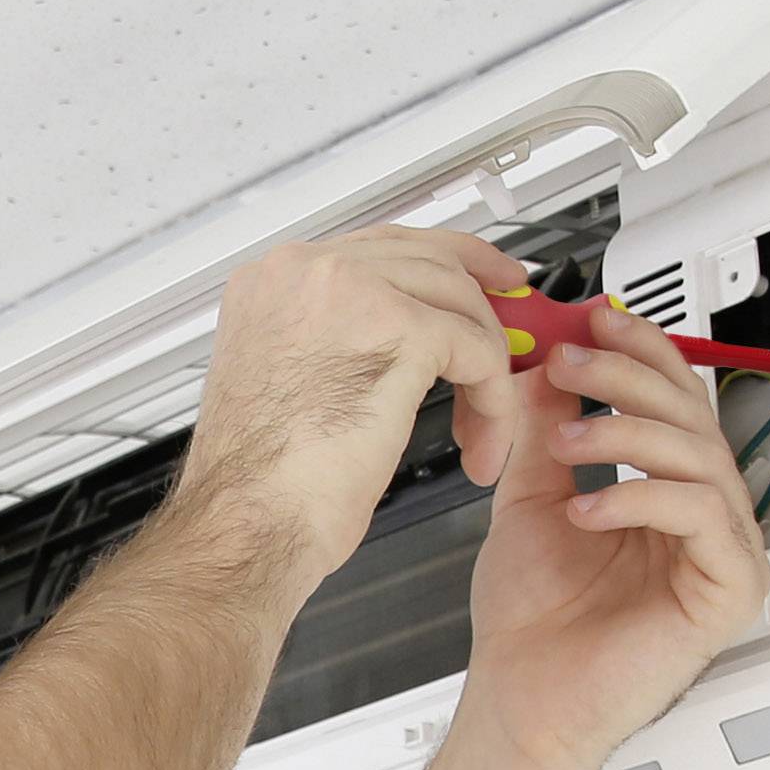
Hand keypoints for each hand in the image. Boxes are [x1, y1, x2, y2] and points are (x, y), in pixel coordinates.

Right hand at [174, 227, 525, 587]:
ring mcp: (353, 291)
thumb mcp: (294, 382)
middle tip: (521, 328)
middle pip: (430, 261)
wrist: (249, 522)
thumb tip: (401, 342)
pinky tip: (481, 445)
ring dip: (487, 373)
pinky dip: (493, 404)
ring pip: (461, 306)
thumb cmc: (263, 482)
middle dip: (483, 302)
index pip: (380, 248)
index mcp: (275, 280)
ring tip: (482, 430)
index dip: (445, 265)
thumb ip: (339, 342)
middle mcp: (307, 271)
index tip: (483, 283)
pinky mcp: (401, 331)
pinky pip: (478, 353)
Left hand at [457, 304, 769, 769]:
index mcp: (670, 494)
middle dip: (630, 378)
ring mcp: (724, 555)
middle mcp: (706, 519)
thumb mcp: (532, 497)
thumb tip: (545, 359)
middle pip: (695, 417)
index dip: (644, 352)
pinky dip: (641, 498)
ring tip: (567, 438)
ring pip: (702, 457)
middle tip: (572, 362)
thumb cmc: (532, 621)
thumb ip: (545, 429)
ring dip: (628, 431)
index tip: (596, 319)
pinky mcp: (729, 592)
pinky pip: (702, 517)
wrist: (520, 700)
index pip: (677, 403)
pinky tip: (588, 508)